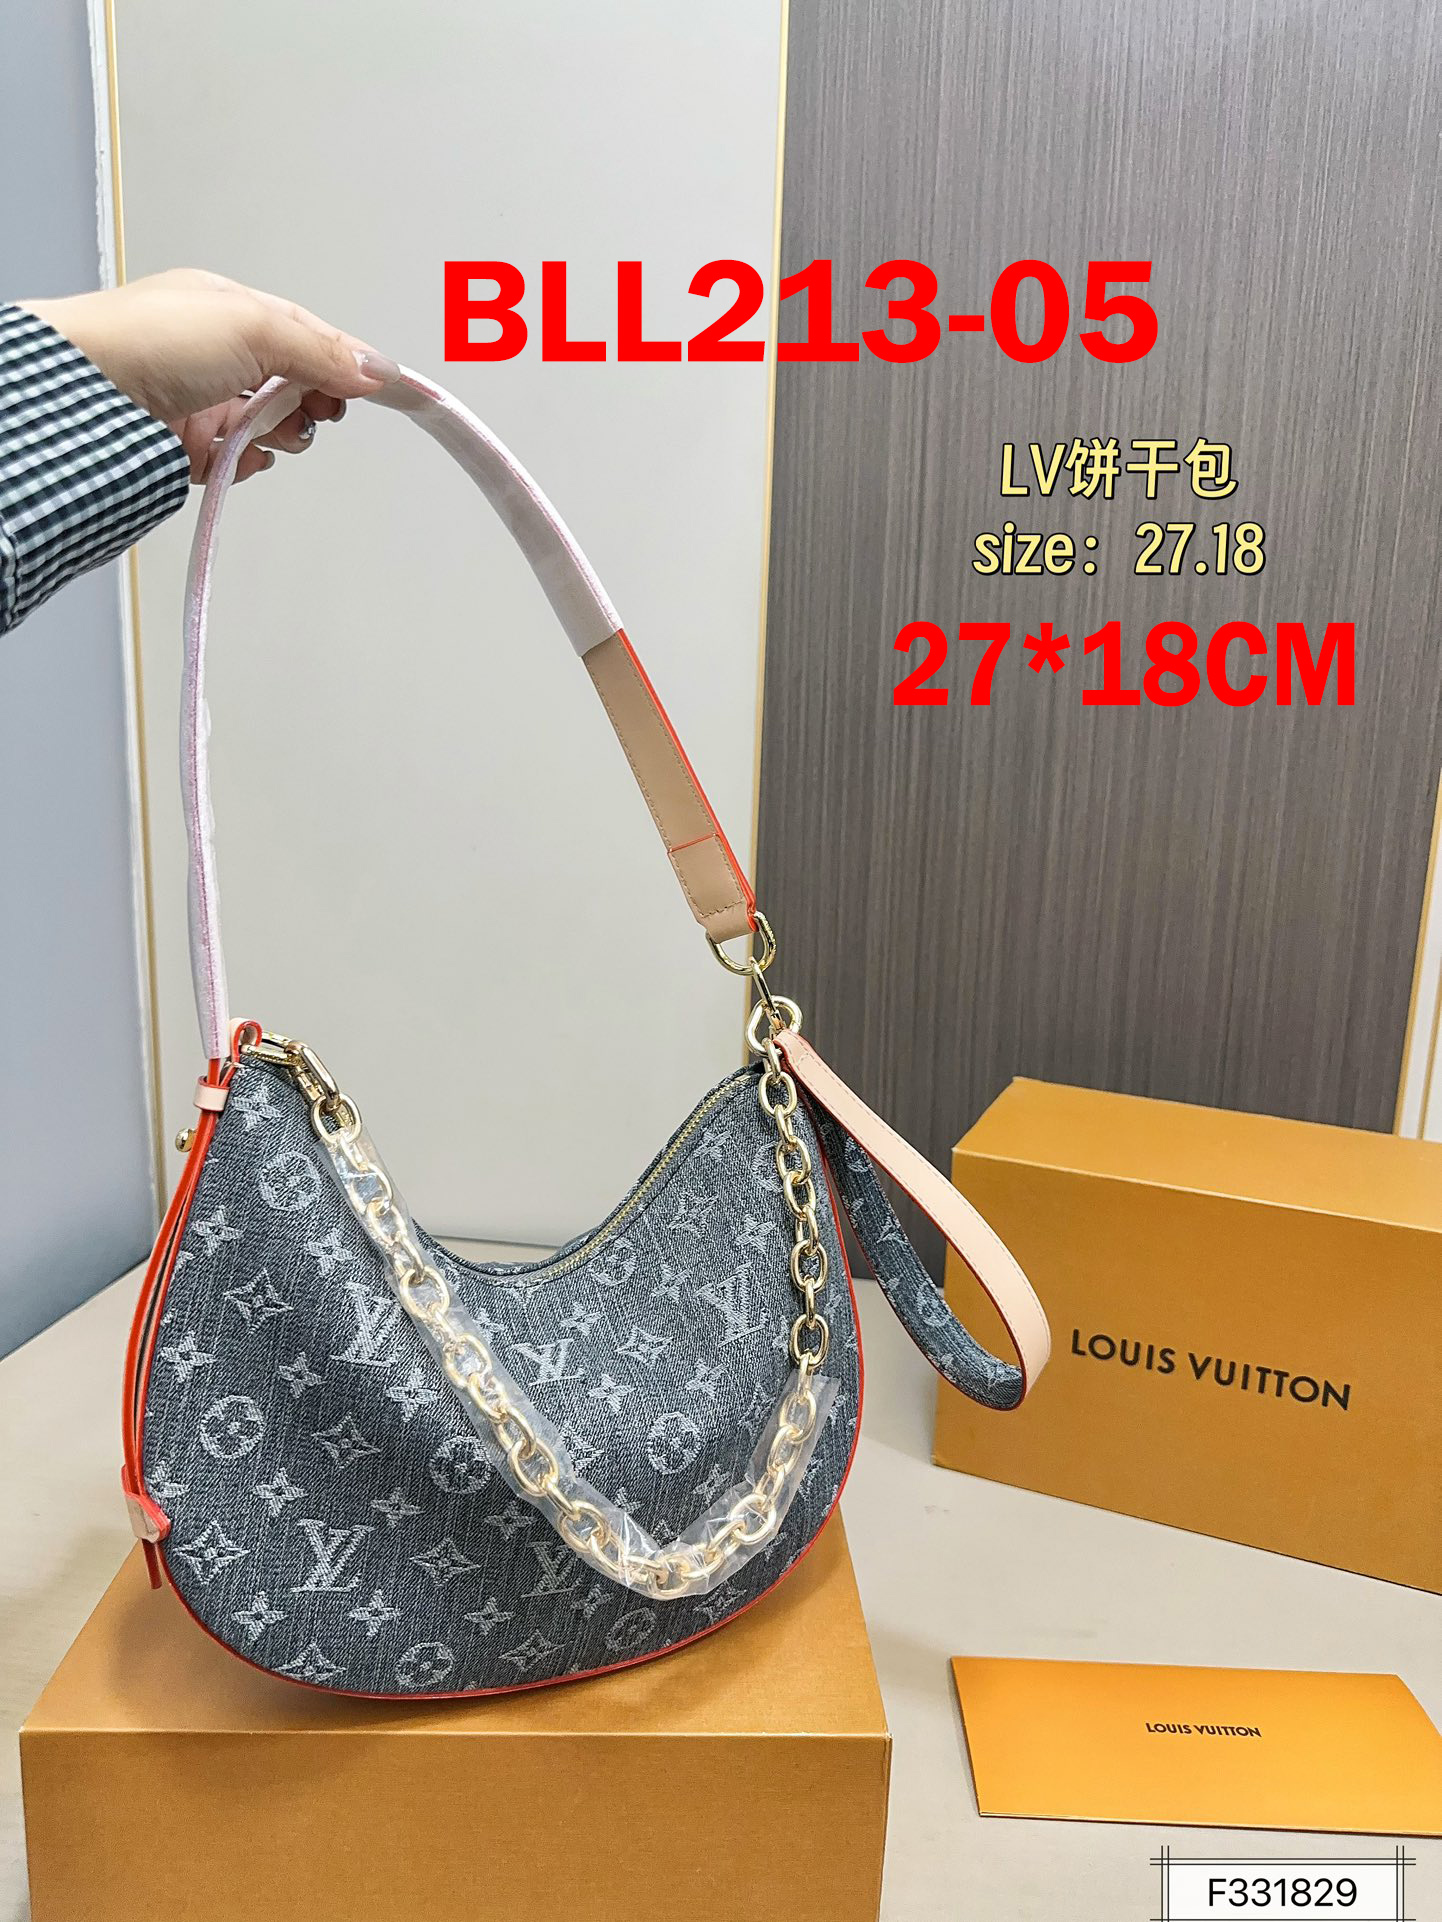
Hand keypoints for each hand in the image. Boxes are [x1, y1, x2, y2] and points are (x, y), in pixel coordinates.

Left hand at [19, 268, 399, 483]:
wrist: (84, 398)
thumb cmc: (146, 342)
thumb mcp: (253, 326)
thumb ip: (320, 350)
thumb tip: (374, 368)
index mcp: (229, 308)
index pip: (308, 335)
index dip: (345, 362)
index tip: (383, 388)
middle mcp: (215, 353)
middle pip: (294, 384)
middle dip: (312, 401)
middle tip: (314, 410)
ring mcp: (200, 401)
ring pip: (270, 425)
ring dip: (282, 434)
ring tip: (269, 433)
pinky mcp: (186, 447)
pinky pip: (238, 461)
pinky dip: (248, 463)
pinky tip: (241, 456)